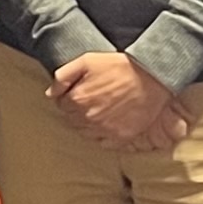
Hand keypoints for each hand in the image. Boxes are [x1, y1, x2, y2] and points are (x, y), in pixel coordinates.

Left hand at [51, 52, 182, 152]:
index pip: (61, 105)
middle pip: (72, 120)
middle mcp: (88, 118)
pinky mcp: (121, 138)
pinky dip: (103, 135)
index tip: (80, 91)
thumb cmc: (119, 66)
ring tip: (101, 109)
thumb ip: (63, 76)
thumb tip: (50, 93)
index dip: (69, 97)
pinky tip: (109, 122)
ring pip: (85, 132)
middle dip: (76, 111)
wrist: (152, 77)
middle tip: (91, 99)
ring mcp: (104, 130)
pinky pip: (104, 143)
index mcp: (77, 100)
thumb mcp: (87, 61)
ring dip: (88, 123)